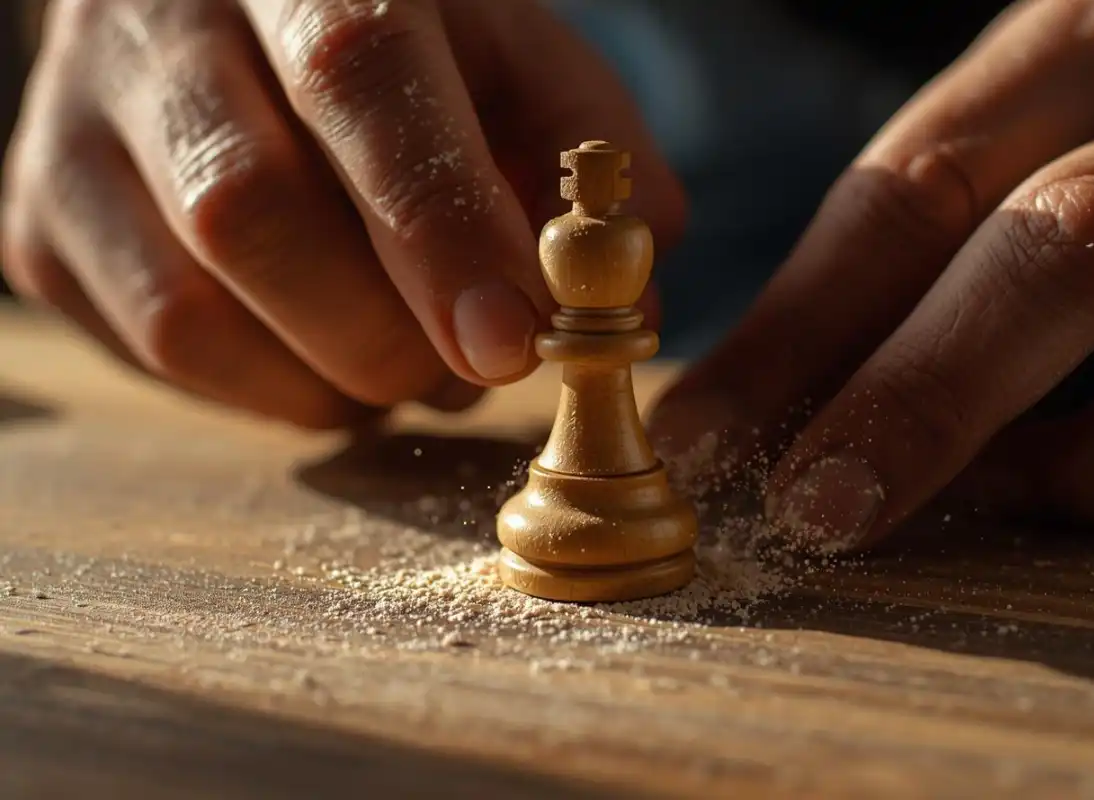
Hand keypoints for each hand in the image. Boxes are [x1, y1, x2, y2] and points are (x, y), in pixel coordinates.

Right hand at [2, 0, 683, 427]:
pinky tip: (321, 346)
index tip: (509, 343)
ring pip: (191, 314)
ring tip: (404, 358)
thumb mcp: (513, 56)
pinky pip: (158, 355)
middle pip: (256, 216)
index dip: (438, 226)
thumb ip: (586, 159)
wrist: (227, 13)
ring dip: (332, 380)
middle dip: (389, 337)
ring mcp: (74, 132)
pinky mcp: (42, 226)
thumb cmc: (401, 42)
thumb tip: (624, 309)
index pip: (359, 78)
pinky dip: (271, 388)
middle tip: (472, 363)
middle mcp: (160, 28)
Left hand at [649, 0, 1093, 550]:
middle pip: (1051, 255)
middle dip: (916, 401)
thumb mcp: (1003, 154)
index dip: (794, 331)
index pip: (909, 194)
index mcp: (1077, 47)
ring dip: (1022, 465)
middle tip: (809, 511)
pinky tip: (1041, 466)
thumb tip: (742, 408)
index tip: (701, 435)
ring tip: (950, 483)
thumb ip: (900, 255)